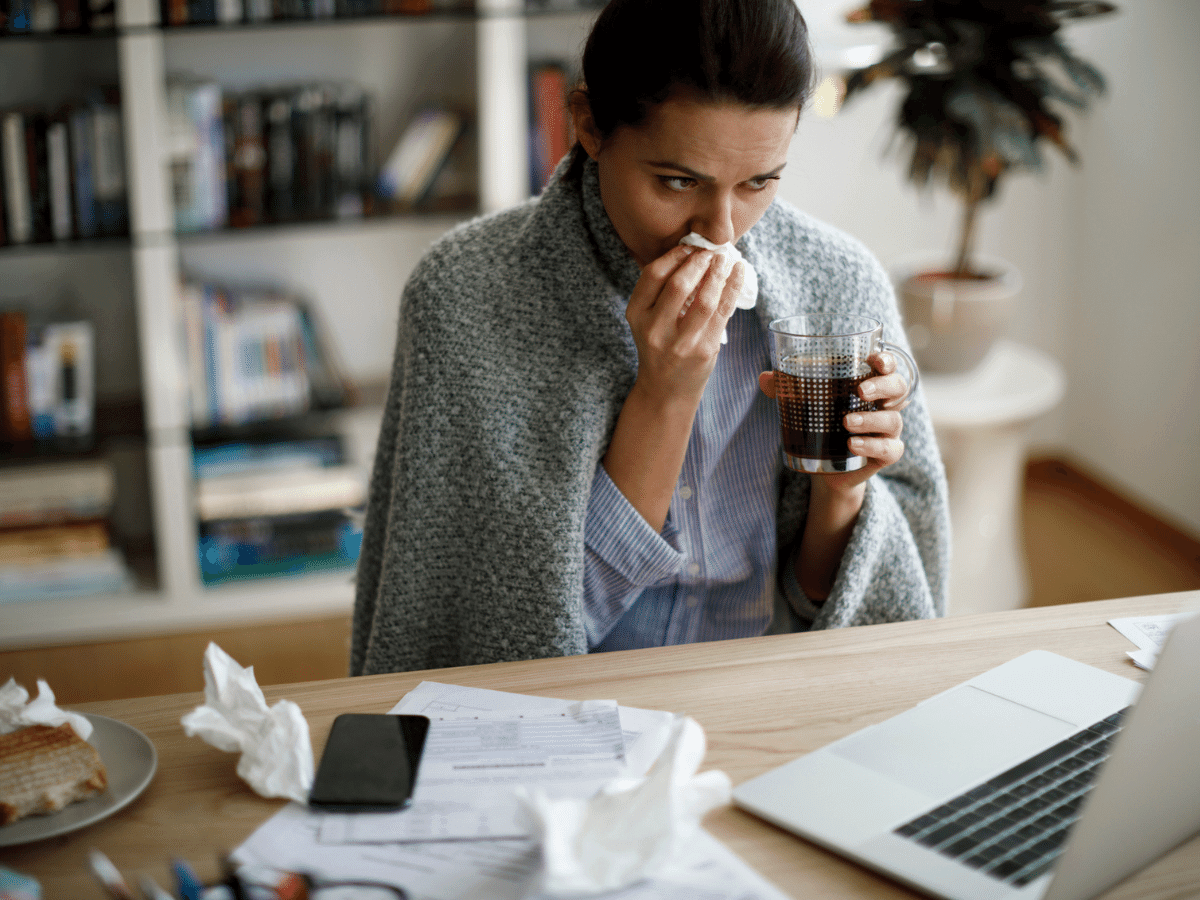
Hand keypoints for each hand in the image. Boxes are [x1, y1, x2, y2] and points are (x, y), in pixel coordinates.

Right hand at [626, 245, 743, 408]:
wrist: (666, 391)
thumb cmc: (660, 348)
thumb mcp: (647, 321)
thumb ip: (661, 292)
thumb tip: (691, 252)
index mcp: (636, 316)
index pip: (653, 276)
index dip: (674, 256)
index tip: (689, 248)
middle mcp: (655, 330)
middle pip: (679, 285)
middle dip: (699, 262)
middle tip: (710, 252)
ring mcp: (681, 343)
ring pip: (705, 299)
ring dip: (718, 273)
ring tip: (725, 259)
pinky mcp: (704, 350)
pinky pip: (723, 312)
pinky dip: (733, 288)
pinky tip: (739, 272)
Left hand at [758, 351, 907, 494]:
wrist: (825, 467)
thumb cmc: (820, 423)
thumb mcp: (802, 404)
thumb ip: (785, 389)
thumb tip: (765, 378)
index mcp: (869, 384)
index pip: (887, 366)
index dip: (887, 360)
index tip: (875, 361)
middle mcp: (885, 404)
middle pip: (899, 388)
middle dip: (883, 386)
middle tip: (859, 390)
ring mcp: (888, 430)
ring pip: (893, 420)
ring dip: (871, 419)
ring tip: (847, 422)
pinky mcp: (886, 454)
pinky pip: (890, 449)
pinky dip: (873, 446)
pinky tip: (853, 444)